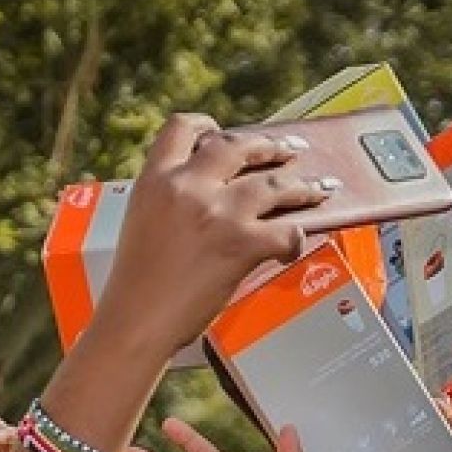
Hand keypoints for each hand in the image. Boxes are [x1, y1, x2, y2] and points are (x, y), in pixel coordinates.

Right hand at [92, 116, 333, 358]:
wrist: (135, 325)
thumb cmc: (134, 290)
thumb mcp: (139, 226)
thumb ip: (168, 202)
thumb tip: (202, 197)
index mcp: (155, 180)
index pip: (182, 128)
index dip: (207, 126)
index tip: (221, 133)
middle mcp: (187, 187)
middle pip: (238, 146)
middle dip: (270, 146)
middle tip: (288, 150)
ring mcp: (218, 213)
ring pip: (274, 182)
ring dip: (301, 186)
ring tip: (317, 187)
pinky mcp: (242, 243)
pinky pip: (285, 231)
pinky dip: (295, 239)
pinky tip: (292, 246)